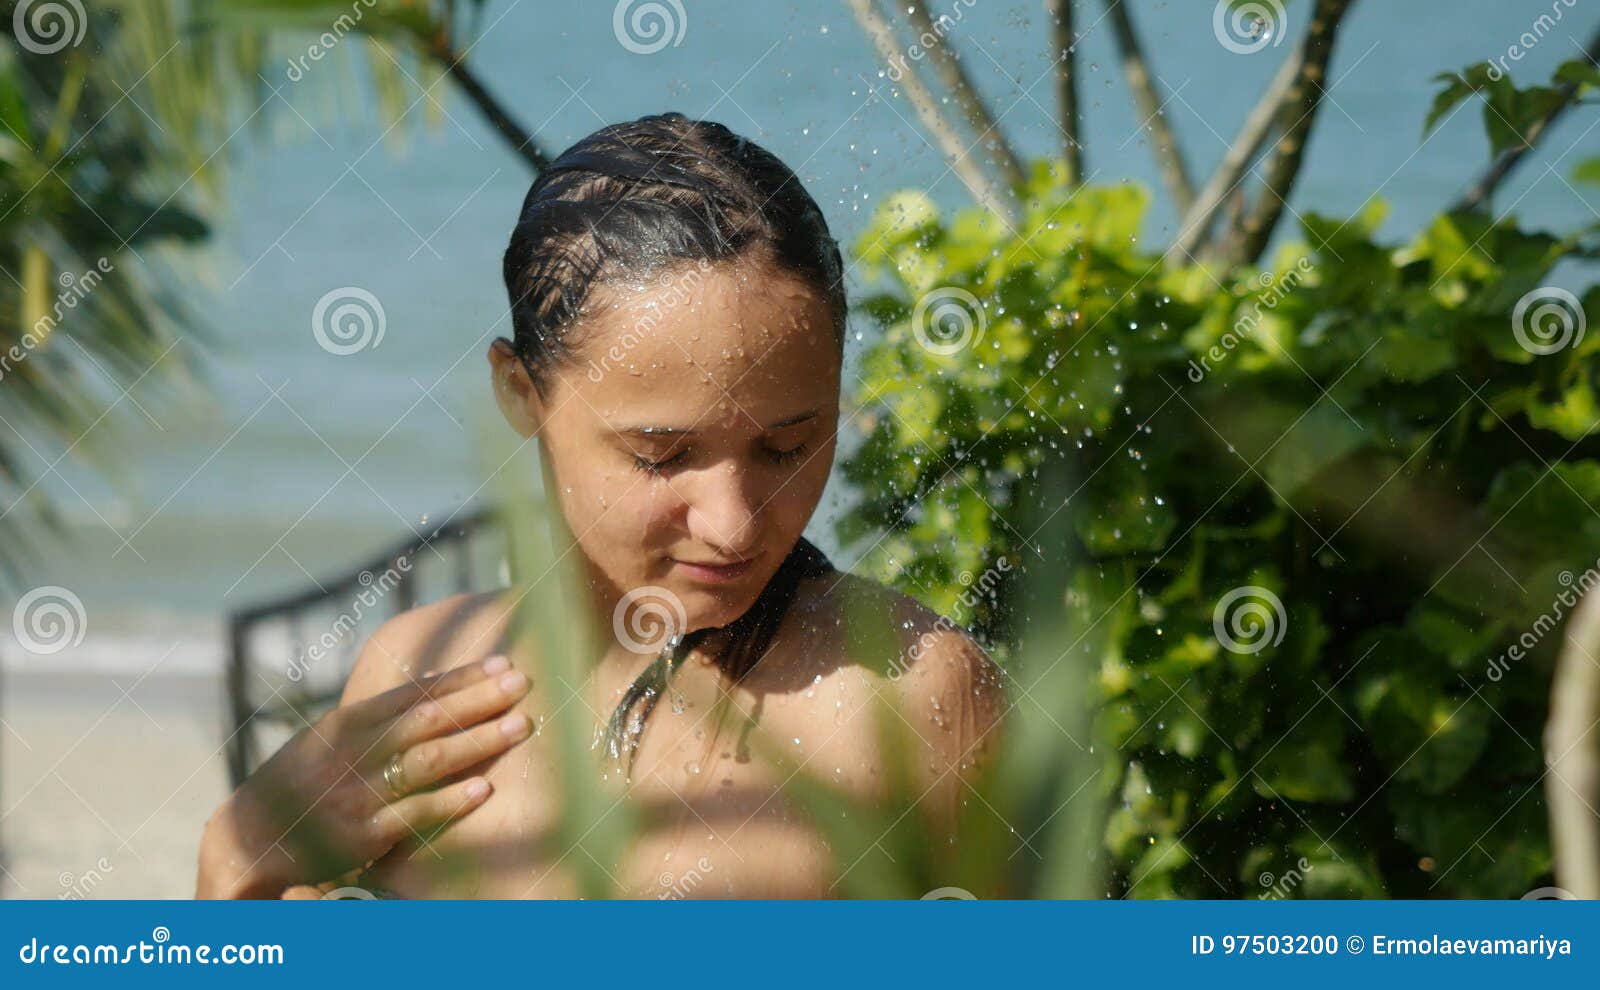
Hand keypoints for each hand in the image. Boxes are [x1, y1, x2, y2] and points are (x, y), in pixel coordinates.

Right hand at [197, 655, 531, 897]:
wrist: (249, 839)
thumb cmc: (301, 783)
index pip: (415, 692)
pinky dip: (450, 801)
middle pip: (428, 718)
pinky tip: (485, 790)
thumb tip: (434, 685)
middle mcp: (354, 751)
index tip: (502, 661)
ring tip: (520, 726)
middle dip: (480, 699)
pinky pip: (414, 814)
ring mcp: (359, 792)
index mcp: (349, 722)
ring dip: (477, 741)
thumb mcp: (330, 737)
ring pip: (428, 760)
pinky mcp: (361, 835)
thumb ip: (379, 716)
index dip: (462, 677)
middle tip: (524, 682)